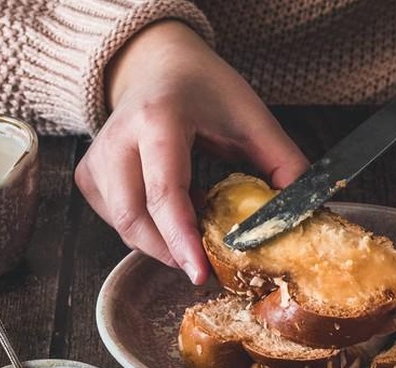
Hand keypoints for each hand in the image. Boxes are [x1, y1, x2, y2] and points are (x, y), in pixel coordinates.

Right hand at [75, 21, 307, 284]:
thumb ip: (284, 164)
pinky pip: (115, 222)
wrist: (159, 66)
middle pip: (134, 218)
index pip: (164, 191)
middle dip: (171, 252)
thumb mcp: (253, 118)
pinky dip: (146, 230)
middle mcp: (118, 137)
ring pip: (122, 226)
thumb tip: (307, 215)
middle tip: (207, 263)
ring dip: (161, 242)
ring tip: (196, 222)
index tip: (201, 272)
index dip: (182, 238)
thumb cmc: (206, 89)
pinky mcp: (88, 175)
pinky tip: (172, 211)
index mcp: (159, 118)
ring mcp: (97, 158)